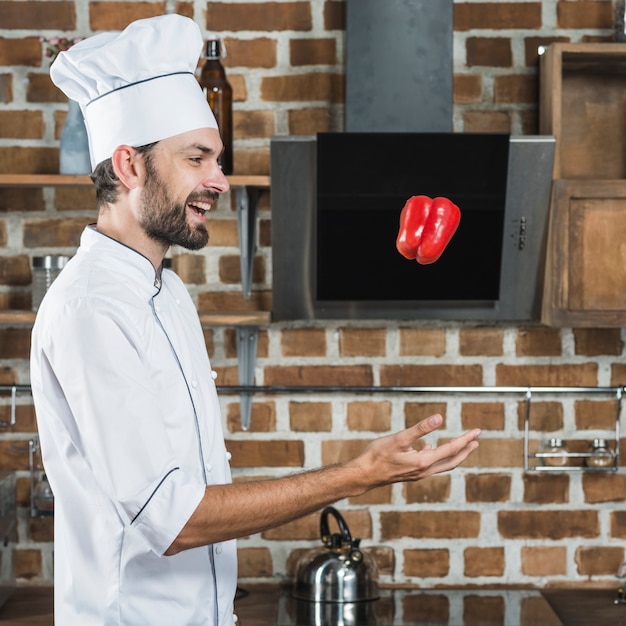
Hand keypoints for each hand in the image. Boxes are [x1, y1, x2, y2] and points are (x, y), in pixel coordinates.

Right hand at [352, 414, 479, 488]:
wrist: (364, 475)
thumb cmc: (378, 455)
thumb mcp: (400, 438)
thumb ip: (420, 428)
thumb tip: (439, 417)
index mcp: (424, 461)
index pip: (451, 449)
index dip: (465, 439)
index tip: (476, 431)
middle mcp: (424, 470)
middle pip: (452, 461)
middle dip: (465, 450)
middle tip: (476, 439)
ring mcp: (418, 474)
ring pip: (443, 465)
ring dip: (454, 455)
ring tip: (462, 445)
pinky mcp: (411, 474)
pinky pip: (431, 466)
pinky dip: (437, 457)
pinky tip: (429, 447)